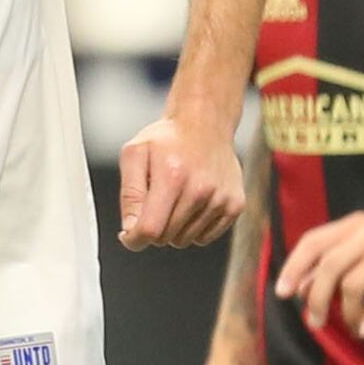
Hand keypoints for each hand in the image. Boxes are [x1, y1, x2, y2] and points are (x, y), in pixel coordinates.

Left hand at [118, 114, 247, 249]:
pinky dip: (193, 228)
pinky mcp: (235, 205)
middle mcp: (200, 190)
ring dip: (173, 228)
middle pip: (166, 237)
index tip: (128, 236)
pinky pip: (205, 238)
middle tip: (153, 203)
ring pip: (185, 240)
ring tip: (174, 198)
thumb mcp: (135, 154)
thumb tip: (130, 230)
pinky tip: (191, 203)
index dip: (134, 239)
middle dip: (152, 227)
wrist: (206, 123)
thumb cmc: (166, 139)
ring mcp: (221, 199)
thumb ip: (130, 194)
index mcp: (172, 177)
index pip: (150, 229)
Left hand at [272, 210, 363, 337]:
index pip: (312, 241)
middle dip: (314, 296)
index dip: (294, 267)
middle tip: (313, 322)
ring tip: (348, 327)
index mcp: (353, 225)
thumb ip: (340, 263)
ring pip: (351, 283)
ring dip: (344, 311)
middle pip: (327, 265)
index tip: (282, 292)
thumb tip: (303, 287)